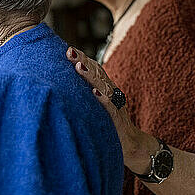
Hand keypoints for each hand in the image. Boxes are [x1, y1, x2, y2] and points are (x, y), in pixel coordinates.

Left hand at [66, 47, 159, 172]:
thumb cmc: (109, 122)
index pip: (94, 69)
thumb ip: (86, 93)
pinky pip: (111, 107)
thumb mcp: (97, 105)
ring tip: (79, 67)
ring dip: (91, 76)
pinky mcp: (118, 118)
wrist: (131, 144)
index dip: (82, 58)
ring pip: (103, 86)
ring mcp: (116, 104)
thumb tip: (64, 84)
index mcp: (105, 88)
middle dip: (83, 61)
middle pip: (97, 73)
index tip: (68, 49)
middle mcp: (111, 92)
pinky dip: (104, 99)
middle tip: (70, 52)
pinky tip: (94, 93)